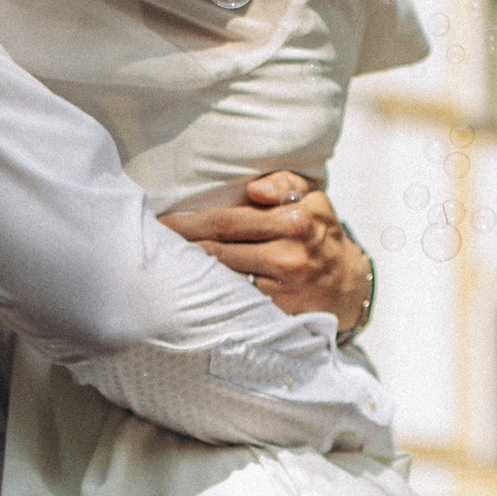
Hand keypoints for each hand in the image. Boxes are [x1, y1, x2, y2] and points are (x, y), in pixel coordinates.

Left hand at [164, 171, 373, 334]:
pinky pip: (236, 301)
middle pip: (216, 248)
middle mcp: (290, 252)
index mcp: (295, 218)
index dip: (187, 222)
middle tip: (147, 243)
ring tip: (159, 265)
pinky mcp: (280, 312)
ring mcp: (284, 286)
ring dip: (188, 273)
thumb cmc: (319, 234)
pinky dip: (210, 295)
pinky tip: (188, 291)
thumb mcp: (312, 198)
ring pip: (222, 277)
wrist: (349, 285)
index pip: (225, 220)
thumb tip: (255, 189)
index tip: (159, 222)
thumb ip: (284, 183)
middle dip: (179, 247)